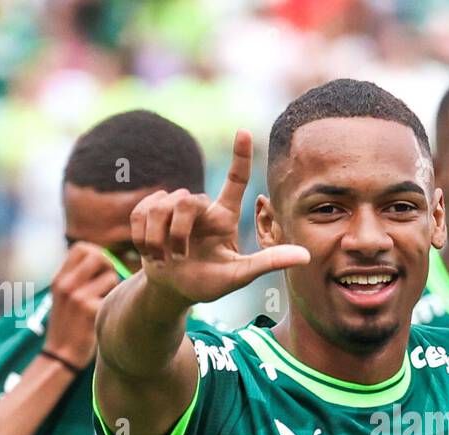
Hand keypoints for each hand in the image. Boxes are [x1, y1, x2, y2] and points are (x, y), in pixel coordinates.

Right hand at [45, 241, 119, 367]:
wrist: (62, 355)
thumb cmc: (69, 325)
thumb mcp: (63, 297)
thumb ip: (77, 278)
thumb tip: (105, 260)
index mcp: (59, 279)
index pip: (81, 248)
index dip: (97, 253)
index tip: (102, 267)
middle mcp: (66, 284)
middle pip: (98, 256)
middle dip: (110, 266)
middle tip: (111, 282)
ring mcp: (78, 297)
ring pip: (111, 277)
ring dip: (114, 288)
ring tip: (106, 302)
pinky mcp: (90, 310)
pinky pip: (113, 297)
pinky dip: (114, 305)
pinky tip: (105, 316)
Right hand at [133, 129, 308, 304]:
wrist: (172, 290)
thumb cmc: (208, 283)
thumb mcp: (240, 276)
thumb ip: (269, 263)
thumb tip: (307, 256)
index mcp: (224, 217)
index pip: (236, 181)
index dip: (240, 156)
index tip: (245, 131)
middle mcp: (201, 207)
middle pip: (186, 198)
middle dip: (179, 230)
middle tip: (178, 258)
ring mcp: (173, 207)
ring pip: (160, 205)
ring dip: (159, 237)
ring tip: (165, 258)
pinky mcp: (149, 212)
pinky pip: (141, 212)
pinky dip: (144, 237)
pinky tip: (150, 252)